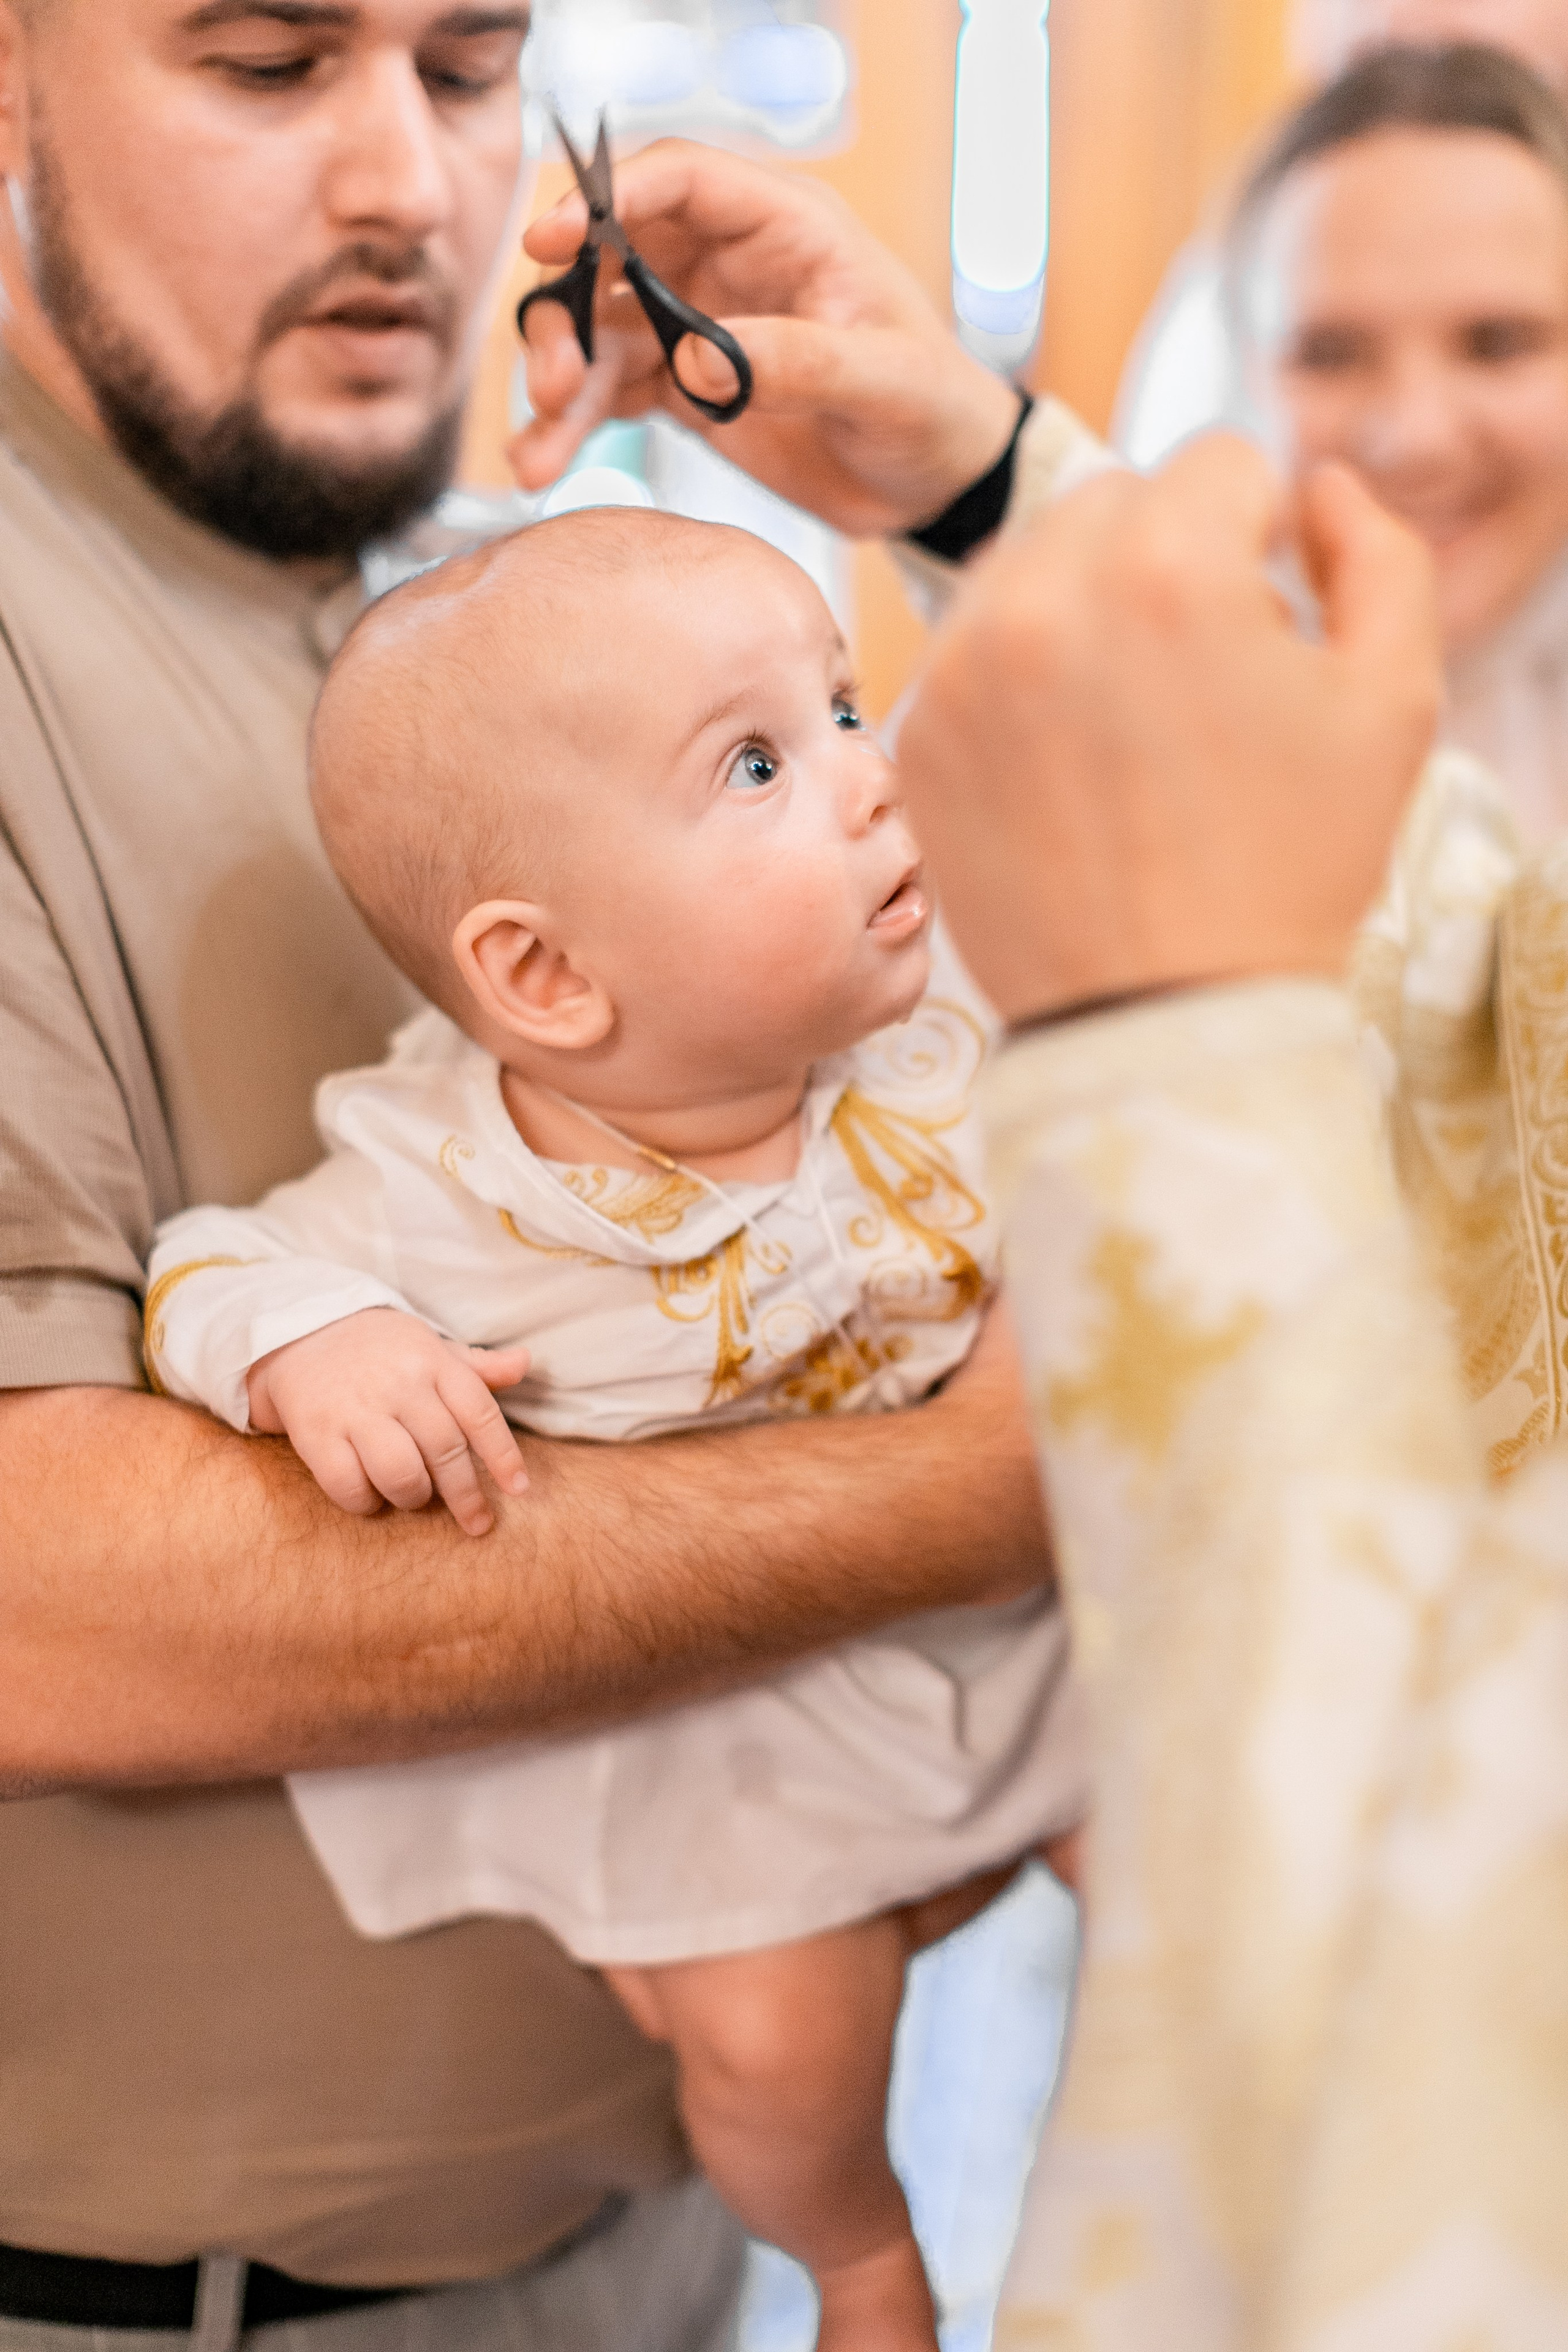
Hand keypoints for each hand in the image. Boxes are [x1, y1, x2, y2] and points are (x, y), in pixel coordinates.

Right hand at [246, 1310, 529, 1538]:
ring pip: (401, 1473)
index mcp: (432, 1361)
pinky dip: (366, 1502)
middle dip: (466, 1495)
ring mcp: (355, 1408)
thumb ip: (477, 1365)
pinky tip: (372, 1496)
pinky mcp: (316, 1432)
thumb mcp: (429, 1346)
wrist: (300, 1332)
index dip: (503, 1456)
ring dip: (415, 1497)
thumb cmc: (380, 1350)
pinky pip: (348, 1484)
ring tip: (416, 1498)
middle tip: (478, 1522)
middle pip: (445, 1450)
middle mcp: (398, 1384)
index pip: (479, 1413)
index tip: (520, 1490)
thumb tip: (525, 1363)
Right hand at [511, 138, 1019, 536]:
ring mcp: (698, 327)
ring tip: (539, 444)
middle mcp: (727, 265)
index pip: (681, 182)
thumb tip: (697, 359)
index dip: (609, 200)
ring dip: (559, 379)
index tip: (553, 238)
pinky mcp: (686, 390)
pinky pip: (612, 394)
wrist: (938, 483)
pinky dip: (573, 426)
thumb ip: (800, 361)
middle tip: (552, 376)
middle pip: (614, 257)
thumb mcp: (885, 380)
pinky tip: (542, 461)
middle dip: (565, 311)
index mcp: (783, 227)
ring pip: (599, 330)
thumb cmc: (932, 408)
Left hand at [896, 442, 1442, 1020]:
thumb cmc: (1289, 868)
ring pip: (1032, 569)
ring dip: (1085, 612)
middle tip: (1200, 681)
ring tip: (1130, 723)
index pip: (1221, 465)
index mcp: (1165, 569)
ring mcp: (961, 671)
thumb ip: (1378, 554)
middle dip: (1168, 563)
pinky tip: (1070, 769)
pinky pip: (977, 653)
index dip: (1264, 538)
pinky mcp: (917, 738)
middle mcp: (1041, 599)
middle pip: (1116, 503)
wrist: (1169, 1019)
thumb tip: (1318, 488)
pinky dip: (1022, 684)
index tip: (1266, 622)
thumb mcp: (1393, 700)